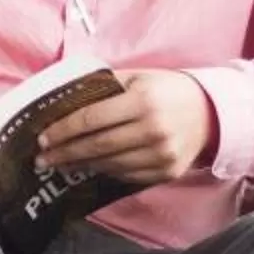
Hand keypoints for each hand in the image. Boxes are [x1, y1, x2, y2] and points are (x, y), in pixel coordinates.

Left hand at [36, 70, 217, 185]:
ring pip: (109, 164)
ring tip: (60, 163)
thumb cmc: (167, 90)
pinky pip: (126, 175)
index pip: (91, 119)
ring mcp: (162, 155)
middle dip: (64, 153)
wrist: (211, 113)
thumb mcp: (138, 77)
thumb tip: (64, 99)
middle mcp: (153, 130)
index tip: (42, 138)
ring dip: (80, 165)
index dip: (63, 130)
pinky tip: (89, 167)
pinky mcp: (167, 172)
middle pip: (97, 146)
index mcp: (142, 101)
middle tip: (41, 159)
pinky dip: (104, 171)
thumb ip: (104, 86)